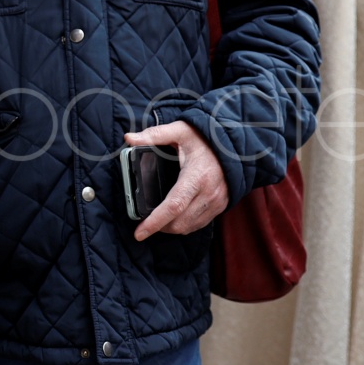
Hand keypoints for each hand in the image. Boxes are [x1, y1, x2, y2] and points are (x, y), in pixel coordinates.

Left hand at [125, 121, 227, 241]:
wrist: (234, 144)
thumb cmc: (204, 138)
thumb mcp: (180, 131)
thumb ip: (154, 135)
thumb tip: (129, 138)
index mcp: (196, 176)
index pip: (173, 206)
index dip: (154, 222)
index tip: (139, 233)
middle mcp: (209, 193)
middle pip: (179, 222)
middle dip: (159, 227)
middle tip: (143, 222)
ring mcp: (216, 202)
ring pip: (189, 227)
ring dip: (171, 228)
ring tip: (156, 220)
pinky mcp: (221, 206)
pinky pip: (200, 224)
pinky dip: (184, 225)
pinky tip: (174, 217)